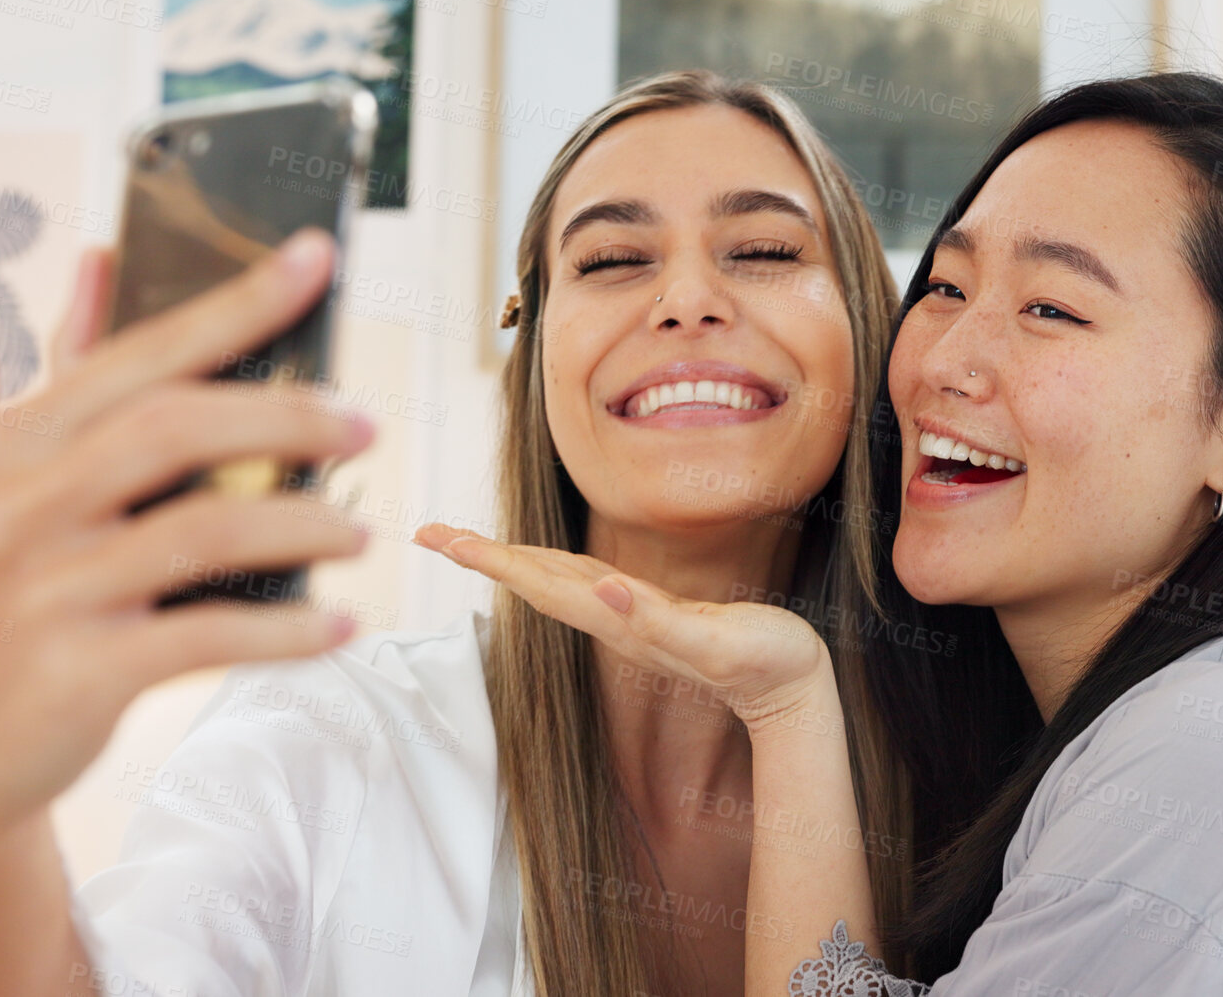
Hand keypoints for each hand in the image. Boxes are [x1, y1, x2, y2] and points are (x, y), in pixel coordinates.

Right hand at [0, 231, 374, 835]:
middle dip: (286, 417)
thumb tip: (102, 258)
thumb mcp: (24, 472)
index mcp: (22, 437)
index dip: (237, 302)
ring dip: (300, 525)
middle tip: (366, 425)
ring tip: (359, 531)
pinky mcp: (76, 671)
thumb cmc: (17, 587)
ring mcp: (46, 587)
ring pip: (199, 531)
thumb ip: (73, 369)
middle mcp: (23, 501)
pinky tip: (338, 623)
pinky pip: (203, 638)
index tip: (316, 255)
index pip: (146, 351)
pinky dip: (284, 631)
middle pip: (176, 427)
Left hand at [413, 523, 835, 731]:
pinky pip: (587, 586)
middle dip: (481, 555)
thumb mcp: (716, 640)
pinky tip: (546, 565)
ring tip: (470, 544)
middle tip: (429, 532)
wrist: (793, 691)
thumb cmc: (764, 663)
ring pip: (557, 583)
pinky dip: (554, 569)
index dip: (488, 558)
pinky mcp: (652, 614)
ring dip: (510, 562)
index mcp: (620, 619)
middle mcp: (615, 619)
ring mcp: (632, 619)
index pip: (539, 583)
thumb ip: (659, 621)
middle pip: (534, 581)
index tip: (439, 539)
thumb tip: (603, 589)